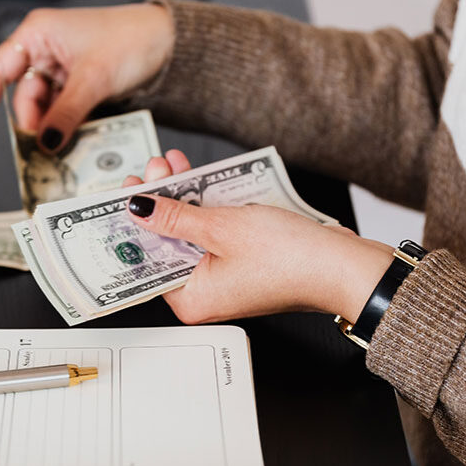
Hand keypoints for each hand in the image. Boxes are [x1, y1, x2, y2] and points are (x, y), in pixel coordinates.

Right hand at [0, 4, 173, 153]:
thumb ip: (64, 114)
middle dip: (32, 124)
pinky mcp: (78, 84)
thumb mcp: (92, 80)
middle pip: (23, 96)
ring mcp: (61, 68)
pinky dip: (65, 126)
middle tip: (41, 151)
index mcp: (38, 33)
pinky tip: (72, 140)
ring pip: (44, 107)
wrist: (169, 42)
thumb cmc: (131, 39)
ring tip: (61, 149)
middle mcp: (45, 49)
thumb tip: (44, 143)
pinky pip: (62, 110)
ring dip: (51, 128)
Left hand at [123, 151, 392, 323]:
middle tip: (148, 172)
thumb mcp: (220, 228)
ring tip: (170, 165)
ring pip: (188, 234)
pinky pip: (211, 234)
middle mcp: (203, 295)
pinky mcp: (242, 264)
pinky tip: (197, 178)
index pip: (144, 261)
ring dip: (179, 198)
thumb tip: (137, 208)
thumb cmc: (291, 258)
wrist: (345, 266)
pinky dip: (204, 207)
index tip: (119, 196)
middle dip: (156, 203)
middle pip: (164, 244)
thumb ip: (174, 217)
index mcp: (190, 300)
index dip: (130, 224)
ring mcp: (223, 279)